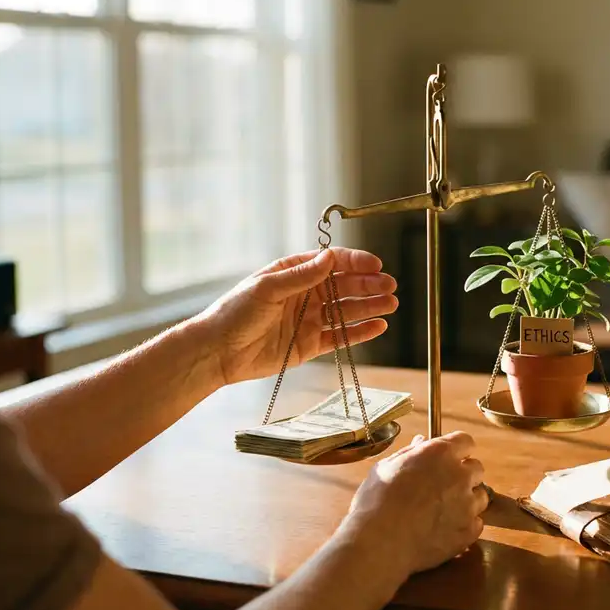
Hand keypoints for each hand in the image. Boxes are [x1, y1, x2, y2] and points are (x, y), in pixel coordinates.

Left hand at [198, 248, 397, 385]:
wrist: (218, 351)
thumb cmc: (235, 313)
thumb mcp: (267, 288)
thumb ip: (301, 276)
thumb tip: (329, 258)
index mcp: (293, 273)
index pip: (331, 264)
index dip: (355, 263)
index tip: (375, 265)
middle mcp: (305, 294)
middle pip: (344, 287)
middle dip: (368, 285)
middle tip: (390, 286)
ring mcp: (309, 320)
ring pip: (346, 311)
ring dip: (370, 306)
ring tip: (391, 304)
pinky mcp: (310, 345)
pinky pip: (340, 337)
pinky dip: (360, 332)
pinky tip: (379, 326)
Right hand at [343, 431, 488, 578]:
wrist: (380, 543)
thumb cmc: (376, 500)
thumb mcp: (386, 467)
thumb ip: (410, 452)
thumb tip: (422, 441)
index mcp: (440, 453)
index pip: (466, 441)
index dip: (458, 450)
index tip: (449, 458)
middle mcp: (460, 475)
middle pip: (477, 468)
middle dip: (464, 474)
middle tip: (444, 486)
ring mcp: (468, 505)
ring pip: (480, 496)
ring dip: (467, 499)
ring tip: (444, 510)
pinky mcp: (469, 531)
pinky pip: (477, 523)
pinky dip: (465, 524)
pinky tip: (445, 529)